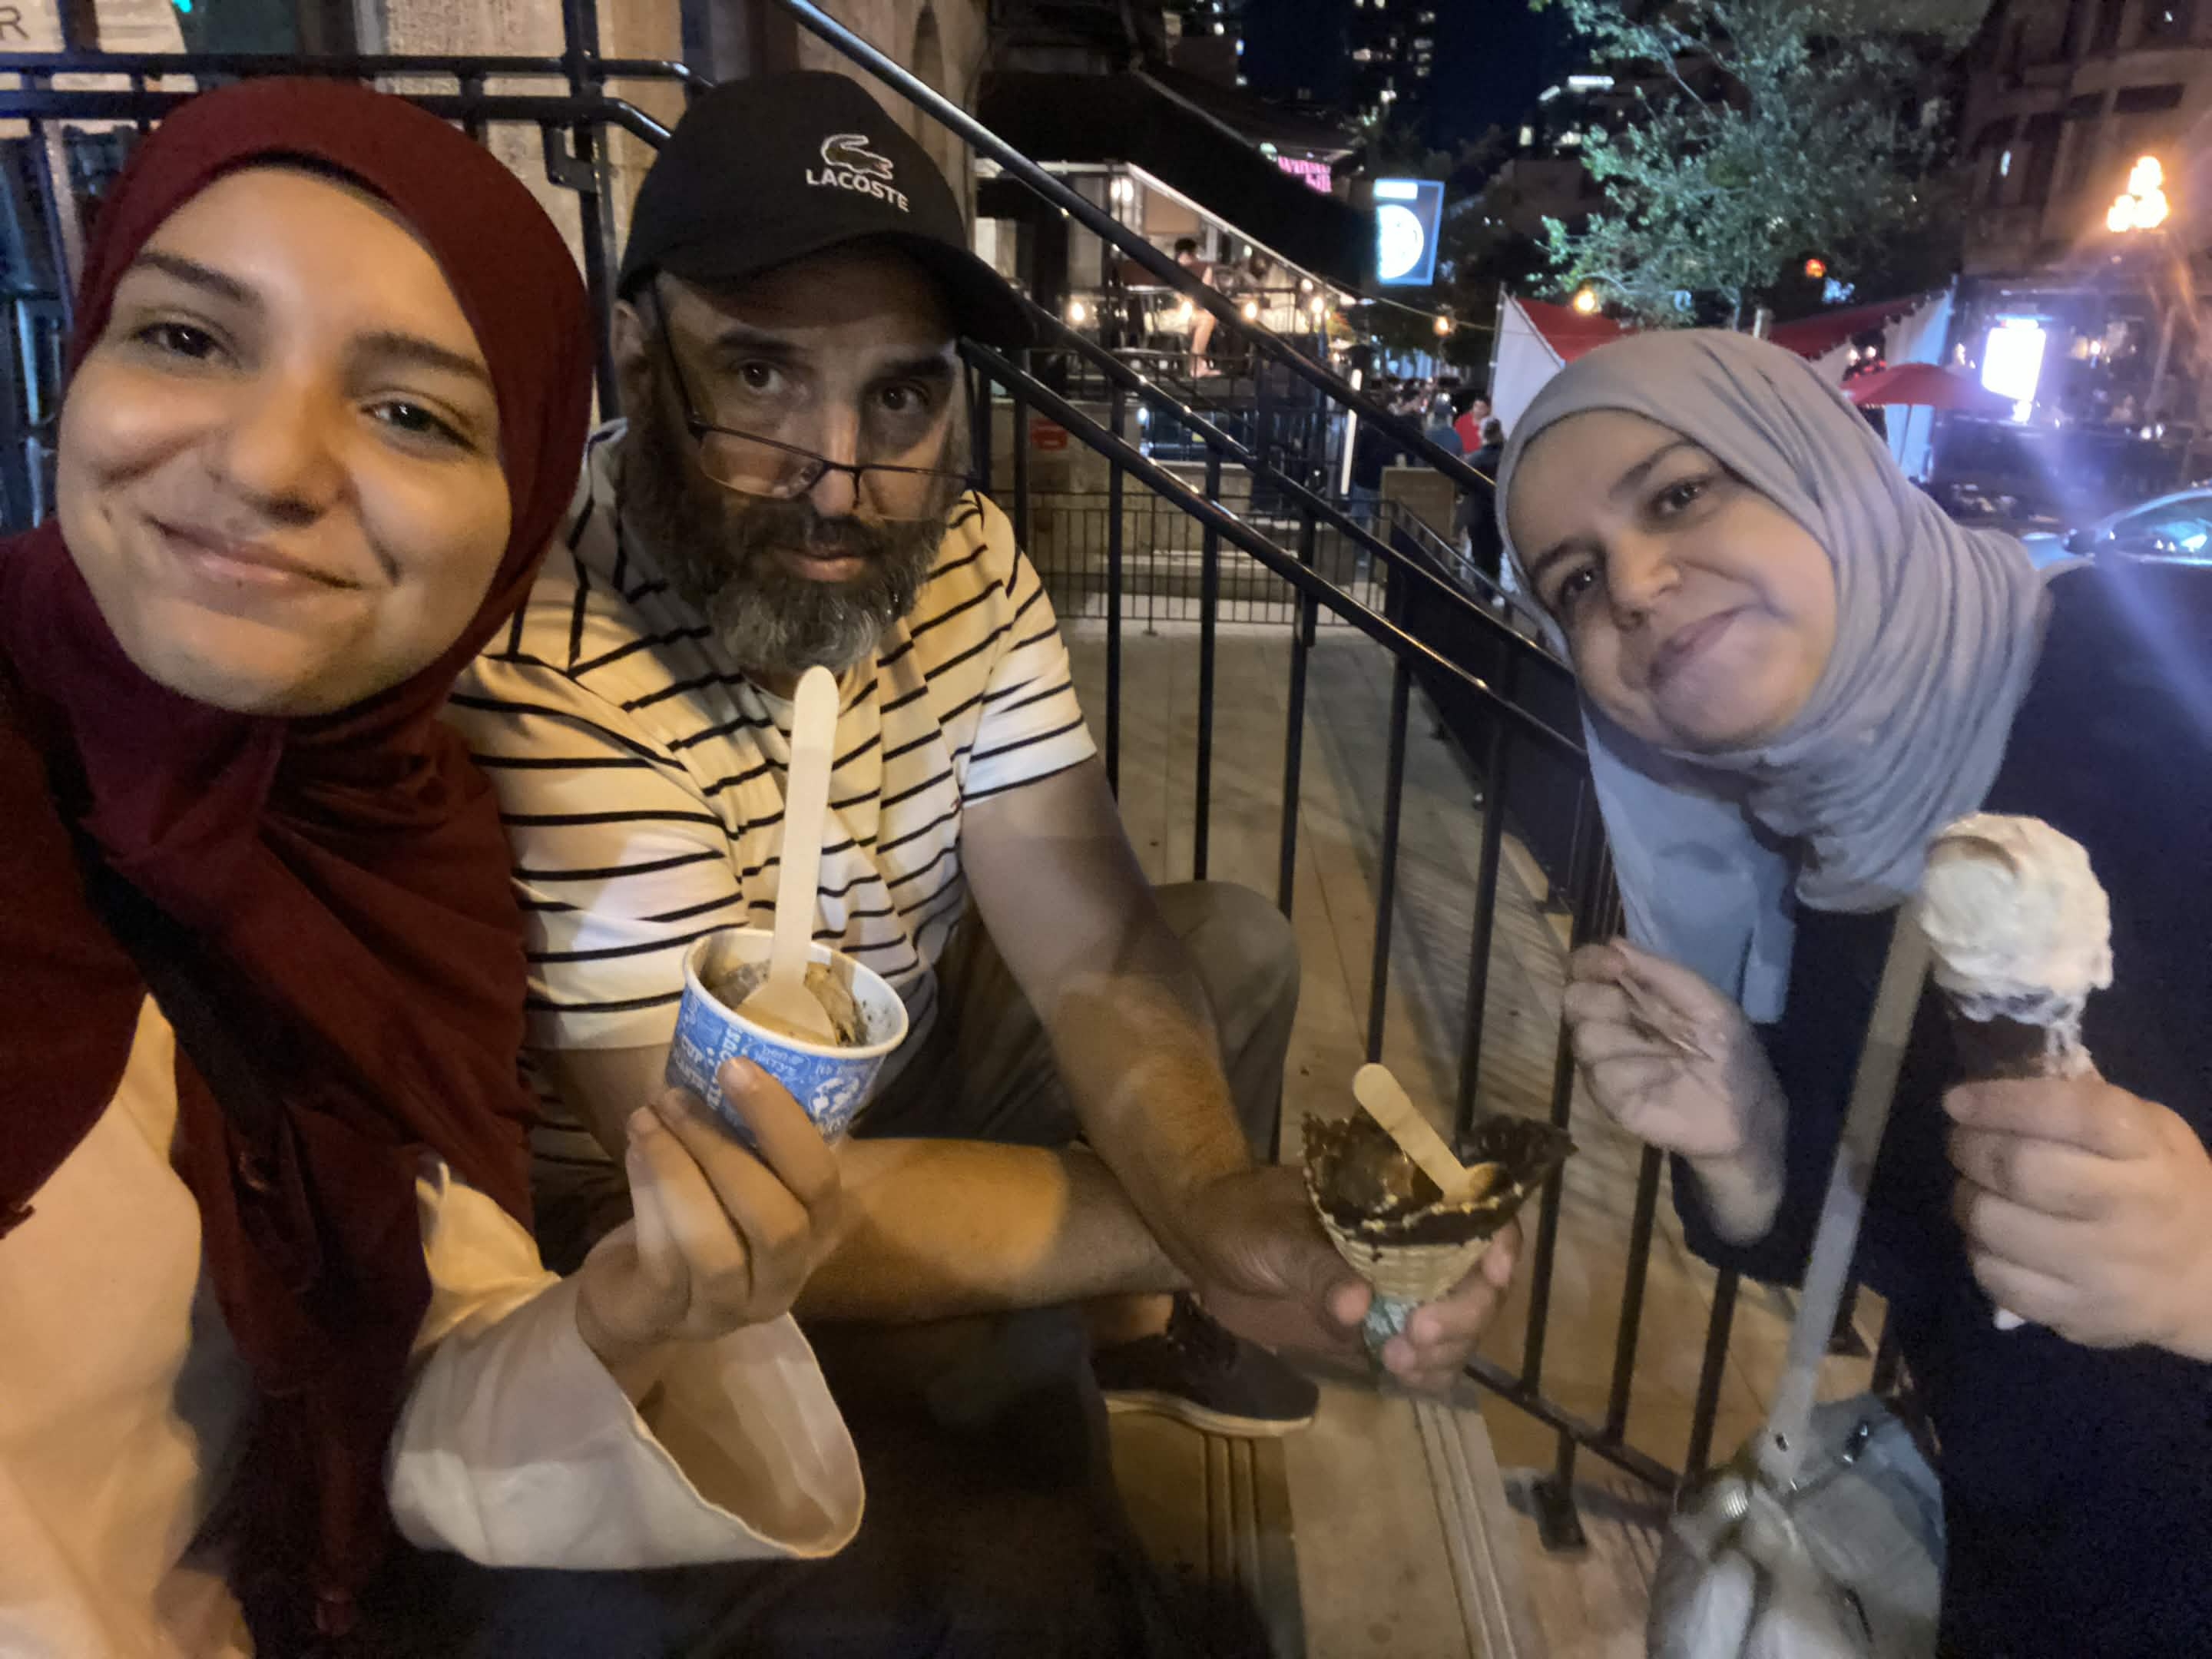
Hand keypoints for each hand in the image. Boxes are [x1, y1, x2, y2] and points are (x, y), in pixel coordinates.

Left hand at [574, 1059, 842, 1374]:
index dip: (783, 1123)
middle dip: (723, 1148)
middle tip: (676, 1097)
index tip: (736, 1066)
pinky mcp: (670, 1319)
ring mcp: (728, 1310)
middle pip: (776, 1221)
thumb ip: (751, 1139)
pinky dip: (648, 1197)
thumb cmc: (699, 1219)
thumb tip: (732, 1053)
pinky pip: (665, 1260)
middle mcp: (782, 1281)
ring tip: (646, 1119)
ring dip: (677, 1170)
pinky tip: (633, 1152)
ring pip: (714, 1245)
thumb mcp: (738, 1179)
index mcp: (815, 1235)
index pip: (820, 1182)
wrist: (633, 1298)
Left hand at [1178, 1165, 1520, 1394]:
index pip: (1473, 1213)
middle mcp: (1412, 1247)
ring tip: (1398, 1360)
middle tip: (1416, 1335)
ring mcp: (1399, 1292)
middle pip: (1478, 1282)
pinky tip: (1404, 1376)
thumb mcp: (1273, 1237)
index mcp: (1396, 1204)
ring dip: (1446, 1351)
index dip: (1497, 1241)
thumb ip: (1315, 1268)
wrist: (1206, 1248)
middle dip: (1463, 1314)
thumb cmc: (1241, 1220)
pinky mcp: (1379, 1331)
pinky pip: (1425, 1358)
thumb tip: (1359, 1307)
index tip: (1489, 1273)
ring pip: (1459, 1326)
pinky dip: (1427, 1373)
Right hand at [1564, 939, 1785, 1241]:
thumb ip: (1661, 973)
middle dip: (1602, 999)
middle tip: (1644, 1014)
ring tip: (1664, 1055)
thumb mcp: (1707, 1002)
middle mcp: (1611, 1026)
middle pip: (1573, 1000)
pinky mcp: (1610, 1100)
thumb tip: (1612, 944)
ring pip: (1583, 1037)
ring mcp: (1607, 1065)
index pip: (1585, 969)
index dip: (1589, 962)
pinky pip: (1602, 1075)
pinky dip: (1634, 1073)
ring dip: (1625, 1041)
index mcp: (1632, 997)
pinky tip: (1660, 1081)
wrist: (1748, 1113)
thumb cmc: (1731, 1053)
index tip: (1614, 964)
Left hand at [1947, 1077, 2211, 1358]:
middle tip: (1963, 1142)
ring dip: (1966, 1197)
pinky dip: (1978, 1250)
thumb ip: (2084, 1105)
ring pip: (1994, 1224)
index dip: (2002, 1101)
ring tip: (1977, 1189)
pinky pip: (1995, 1277)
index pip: (2072, 1112)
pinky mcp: (2077, 1314)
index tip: (1959, 1100)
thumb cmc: (2163, 1186)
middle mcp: (2132, 1210)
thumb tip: (1997, 1088)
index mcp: (2149, 1151)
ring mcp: (2104, 1269)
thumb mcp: (2149, 1132)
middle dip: (1970, 1148)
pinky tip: (1993, 1237)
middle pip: (2020, 1169)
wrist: (2208, 1278)